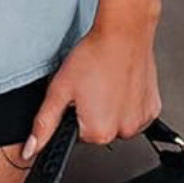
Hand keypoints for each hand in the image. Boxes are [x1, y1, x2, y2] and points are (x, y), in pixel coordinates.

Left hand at [18, 0, 161, 161]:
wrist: (124, 32)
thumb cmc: (94, 55)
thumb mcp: (60, 88)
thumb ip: (44, 123)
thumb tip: (30, 150)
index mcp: (98, 132)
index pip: (77, 134)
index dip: (74, 111)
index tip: (79, 93)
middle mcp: (123, 131)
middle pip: (99, 129)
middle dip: (93, 111)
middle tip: (92, 85)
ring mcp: (141, 121)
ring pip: (117, 121)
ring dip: (111, 107)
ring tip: (107, 81)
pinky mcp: (153, 109)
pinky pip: (135, 112)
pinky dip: (127, 101)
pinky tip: (121, 82)